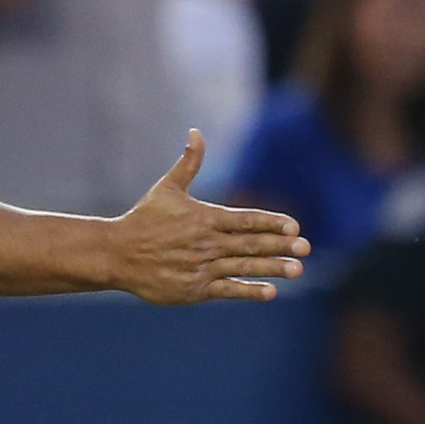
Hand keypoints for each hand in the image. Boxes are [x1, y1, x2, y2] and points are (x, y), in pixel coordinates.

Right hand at [107, 131, 309, 303]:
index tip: (294, 225)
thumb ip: (189, 162)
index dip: (271, 222)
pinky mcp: (194, 289)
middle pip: (250, 244)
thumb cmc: (145, 219)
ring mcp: (201, 267)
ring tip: (298, 269)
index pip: (245, 219)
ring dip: (272, 268)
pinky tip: (271, 292)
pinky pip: (227, 290)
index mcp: (204, 218)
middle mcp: (206, 243)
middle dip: (281, 246)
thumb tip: (196, 131)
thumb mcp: (167, 187)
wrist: (116, 253)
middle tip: (307, 248)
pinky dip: (248, 291)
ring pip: (243, 267)